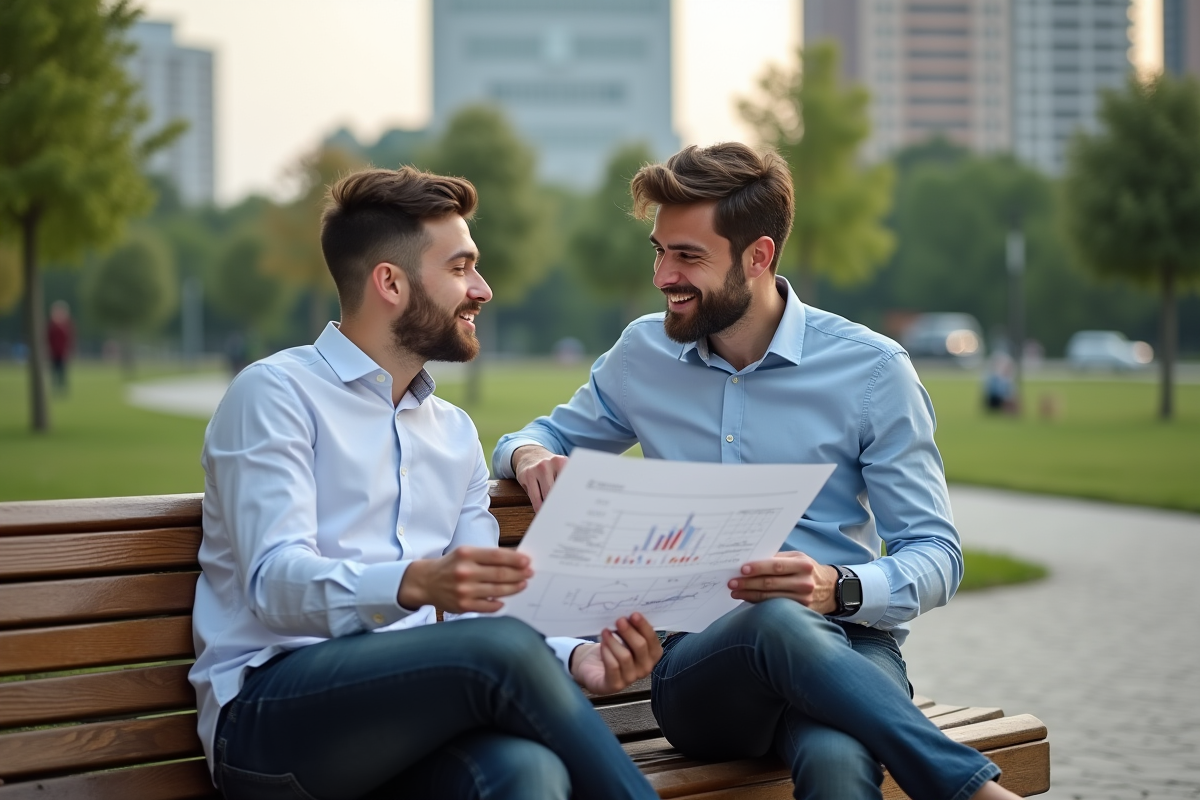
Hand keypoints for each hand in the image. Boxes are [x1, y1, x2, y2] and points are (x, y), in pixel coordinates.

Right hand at [398, 546, 532, 613]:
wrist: (426, 582)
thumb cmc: (451, 566)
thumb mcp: (465, 553)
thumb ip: (487, 556)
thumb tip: (515, 559)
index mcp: (466, 554)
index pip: (497, 556)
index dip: (515, 559)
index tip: (527, 561)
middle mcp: (465, 572)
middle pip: (500, 574)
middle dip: (519, 574)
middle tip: (530, 573)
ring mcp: (464, 590)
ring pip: (497, 590)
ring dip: (514, 588)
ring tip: (523, 584)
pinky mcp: (463, 606)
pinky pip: (488, 606)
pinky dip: (499, 603)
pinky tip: (506, 600)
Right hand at [511, 445, 568, 511]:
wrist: (531, 455)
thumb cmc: (549, 468)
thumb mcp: (561, 469)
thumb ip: (567, 481)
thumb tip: (574, 502)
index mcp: (562, 461)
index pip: (569, 483)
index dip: (572, 497)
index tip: (574, 508)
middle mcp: (548, 463)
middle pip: (557, 490)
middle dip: (561, 504)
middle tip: (565, 515)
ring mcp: (536, 468)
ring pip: (545, 495)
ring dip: (549, 507)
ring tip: (554, 515)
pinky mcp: (526, 475)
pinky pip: (534, 497)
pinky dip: (539, 507)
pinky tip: (542, 512)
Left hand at [569, 613, 662, 694]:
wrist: (594, 666)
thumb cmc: (614, 649)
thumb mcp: (625, 637)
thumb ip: (632, 628)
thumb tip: (629, 614)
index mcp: (652, 655)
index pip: (653, 640)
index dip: (644, 627)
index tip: (633, 614)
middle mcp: (645, 668)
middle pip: (640, 647)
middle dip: (629, 631)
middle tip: (619, 620)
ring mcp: (631, 678)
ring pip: (625, 656)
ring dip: (614, 641)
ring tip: (605, 631)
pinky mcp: (615, 685)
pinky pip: (613, 667)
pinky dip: (607, 653)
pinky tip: (602, 644)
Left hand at [728, 552, 839, 614]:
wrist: (830, 589)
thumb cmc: (807, 570)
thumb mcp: (798, 558)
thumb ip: (777, 559)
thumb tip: (751, 559)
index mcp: (803, 565)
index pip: (777, 566)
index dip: (758, 568)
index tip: (741, 569)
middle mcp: (804, 583)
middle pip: (770, 583)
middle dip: (748, 583)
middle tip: (732, 582)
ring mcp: (803, 600)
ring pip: (769, 598)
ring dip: (749, 594)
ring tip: (735, 591)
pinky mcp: (799, 612)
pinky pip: (774, 607)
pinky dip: (758, 603)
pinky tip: (747, 598)